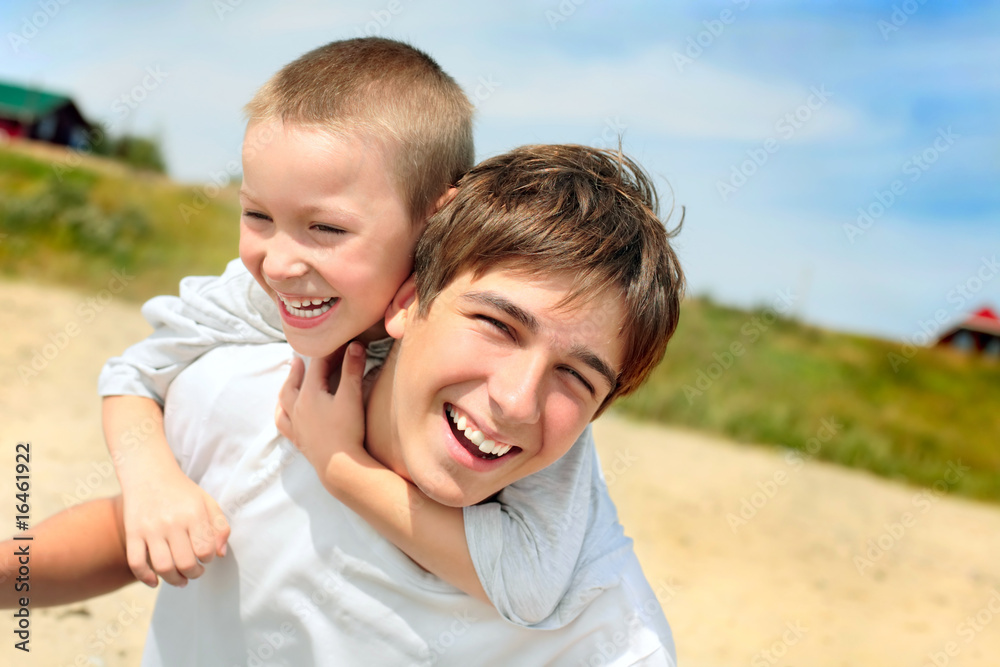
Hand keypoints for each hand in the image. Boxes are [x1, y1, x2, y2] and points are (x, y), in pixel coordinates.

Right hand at [120, 470, 229, 587]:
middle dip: (194, 574)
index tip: (205, 556)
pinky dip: (145, 578)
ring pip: (162, 567)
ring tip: (181, 579)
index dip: (208, 559)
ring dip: (174, 580)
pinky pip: (136, 563)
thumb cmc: (182, 492)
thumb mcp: (207, 502)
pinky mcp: (132, 533)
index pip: (205, 551)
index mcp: (193, 514)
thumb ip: (220, 527)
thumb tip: (220, 555)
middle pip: (185, 563)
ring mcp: (150, 528)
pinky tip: (155, 582)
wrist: (149, 474)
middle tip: (195, 571)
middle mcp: (172, 522)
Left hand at [276, 342, 366, 482]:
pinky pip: (283, 424)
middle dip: (298, 369)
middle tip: (298, 359)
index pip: (316, 366)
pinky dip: (282, 413)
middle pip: (295, 383)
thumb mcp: (351, 397)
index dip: (327, 353)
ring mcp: (296, 424)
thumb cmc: (347, 431)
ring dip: (286, 388)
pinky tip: (284, 412)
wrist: (339, 466)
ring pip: (284, 402)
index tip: (337, 345)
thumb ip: (352, 369)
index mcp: (309, 394)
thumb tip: (355, 345)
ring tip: (288, 382)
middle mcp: (297, 407)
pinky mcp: (298, 439)